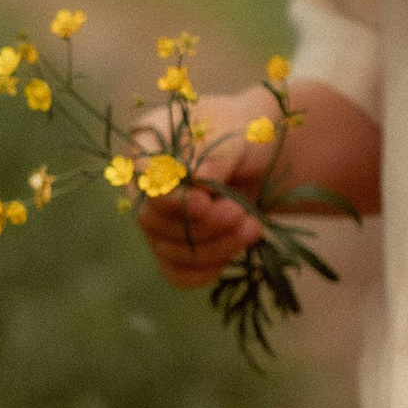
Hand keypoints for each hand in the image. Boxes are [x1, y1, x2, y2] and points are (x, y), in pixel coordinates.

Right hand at [129, 87, 277, 285]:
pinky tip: (236, 251)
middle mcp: (144, 185)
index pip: (142, 179)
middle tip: (240, 214)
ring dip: (213, 247)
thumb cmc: (246, 135)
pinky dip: (207, 270)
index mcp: (149, 144)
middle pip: (150, 220)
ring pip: (167, 251)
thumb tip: (195, 178)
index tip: (205, 202)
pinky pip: (178, 273)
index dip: (170, 198)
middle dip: (200, 225)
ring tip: (252, 227)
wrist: (265, 157)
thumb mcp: (237, 134)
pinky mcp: (175, 247)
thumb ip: (214, 155)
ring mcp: (157, 219)